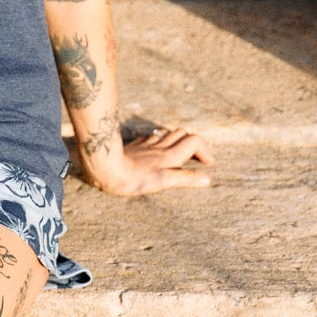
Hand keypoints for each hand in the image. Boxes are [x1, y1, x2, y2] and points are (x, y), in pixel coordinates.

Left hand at [88, 126, 212, 196]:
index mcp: (171, 155)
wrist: (108, 168)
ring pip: (167, 133)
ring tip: (178, 153)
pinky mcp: (135, 146)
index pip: (195, 141)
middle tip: (194, 158)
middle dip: (192, 143)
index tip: (208, 164)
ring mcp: (147, 144)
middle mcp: (161, 146)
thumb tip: (207, 179)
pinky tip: (154, 150)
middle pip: (183, 133)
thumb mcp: (164, 182)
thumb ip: (186, 178)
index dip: (204, 150)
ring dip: (176, 140)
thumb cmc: (136, 179)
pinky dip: (158, 141)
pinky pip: (150, 138)